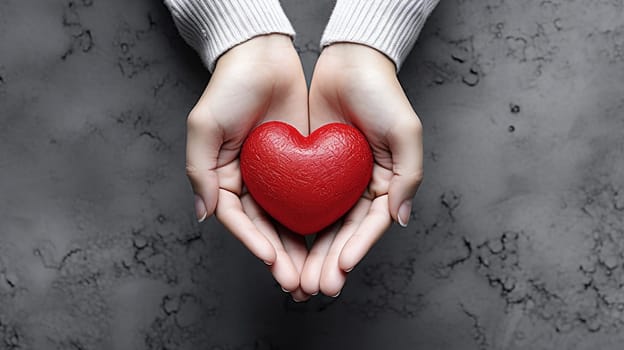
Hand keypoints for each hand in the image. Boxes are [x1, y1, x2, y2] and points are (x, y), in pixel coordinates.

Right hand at [186, 34, 309, 300]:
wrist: (264, 56)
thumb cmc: (229, 87)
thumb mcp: (204, 125)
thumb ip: (200, 171)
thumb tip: (203, 215)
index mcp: (225, 179)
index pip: (240, 221)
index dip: (254, 244)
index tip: (272, 262)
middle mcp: (251, 184)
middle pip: (266, 230)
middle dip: (282, 259)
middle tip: (298, 283)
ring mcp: (278, 177)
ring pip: (290, 223)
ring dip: (301, 251)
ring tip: (315, 276)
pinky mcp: (302, 166)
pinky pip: (310, 201)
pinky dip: (318, 224)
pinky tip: (330, 243)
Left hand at [301, 43, 423, 296]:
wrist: (348, 62)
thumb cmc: (382, 94)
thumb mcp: (406, 131)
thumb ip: (409, 176)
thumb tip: (401, 220)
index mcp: (384, 184)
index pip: (369, 226)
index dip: (356, 250)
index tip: (340, 270)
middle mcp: (358, 188)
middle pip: (342, 234)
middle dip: (329, 263)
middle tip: (314, 288)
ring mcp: (332, 181)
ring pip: (319, 226)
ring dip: (309, 255)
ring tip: (297, 281)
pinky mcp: (308, 170)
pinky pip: (299, 203)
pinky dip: (292, 227)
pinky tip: (281, 248)